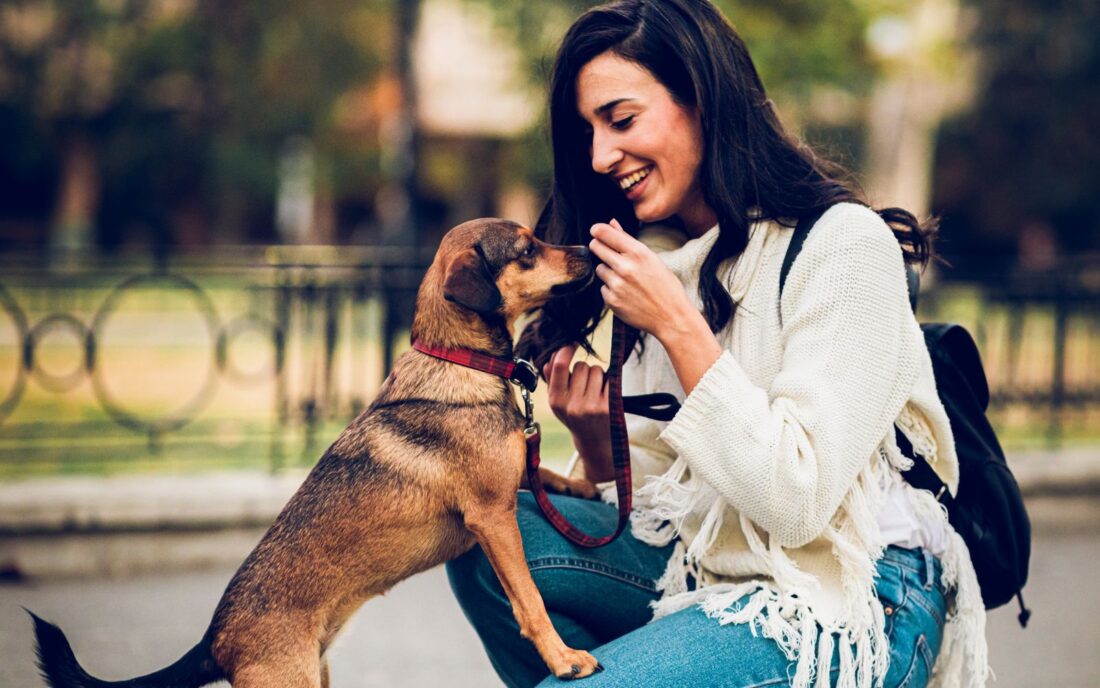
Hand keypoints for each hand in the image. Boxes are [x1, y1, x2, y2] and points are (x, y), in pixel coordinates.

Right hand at [542, 345, 613, 481]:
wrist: (594, 442)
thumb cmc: (575, 417)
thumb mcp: (559, 402)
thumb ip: (552, 381)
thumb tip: (548, 360)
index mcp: (556, 401)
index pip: (559, 365)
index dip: (566, 349)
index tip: (571, 343)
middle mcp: (572, 405)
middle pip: (581, 365)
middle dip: (584, 369)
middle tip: (585, 384)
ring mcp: (591, 406)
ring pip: (596, 370)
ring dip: (597, 375)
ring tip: (594, 390)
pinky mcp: (608, 407)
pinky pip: (609, 379)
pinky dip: (608, 382)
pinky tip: (604, 395)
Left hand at [589, 219, 691, 337]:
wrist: (672, 317)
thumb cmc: (666, 286)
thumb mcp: (652, 259)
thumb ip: (628, 241)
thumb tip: (612, 222)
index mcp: (638, 253)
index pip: (605, 233)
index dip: (597, 230)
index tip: (595, 230)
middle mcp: (625, 267)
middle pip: (596, 247)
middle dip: (598, 246)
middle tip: (606, 252)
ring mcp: (617, 285)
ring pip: (599, 269)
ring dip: (608, 271)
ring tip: (626, 279)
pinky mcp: (612, 300)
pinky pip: (603, 288)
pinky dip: (611, 289)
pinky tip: (627, 294)